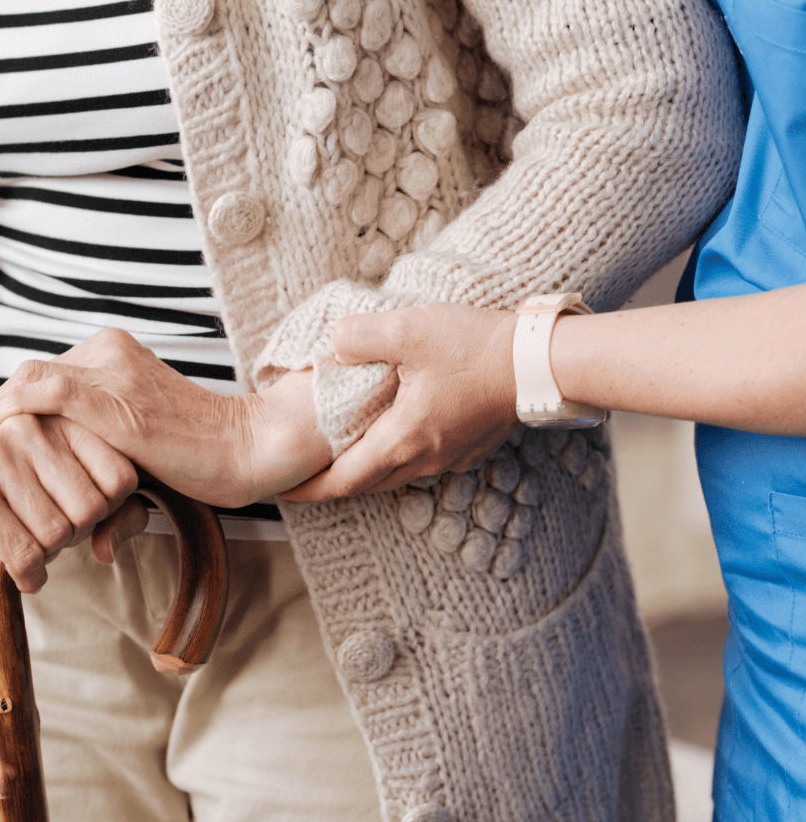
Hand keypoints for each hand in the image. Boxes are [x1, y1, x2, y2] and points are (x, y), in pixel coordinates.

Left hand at [0, 329, 332, 505]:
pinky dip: (3, 418)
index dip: (3, 415)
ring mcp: (110, 370)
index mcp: (114, 355)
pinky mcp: (113, 398)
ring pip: (25, 386)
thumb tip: (98, 542)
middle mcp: (108, 352)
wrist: (251, 448)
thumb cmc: (208, 461)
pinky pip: (41, 394)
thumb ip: (110, 476)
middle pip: (27, 381)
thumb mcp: (144, 461)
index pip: (42, 380)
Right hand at [0, 414, 144, 591]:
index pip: (122, 479)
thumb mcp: (75, 501)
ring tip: (26, 538)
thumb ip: (118, 516)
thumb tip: (110, 548)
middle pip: (92, 508)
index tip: (74, 509)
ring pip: (58, 533)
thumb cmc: (17, 504)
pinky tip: (21, 572)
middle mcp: (33, 426)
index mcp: (65, 419)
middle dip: (74, 535)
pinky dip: (28, 574)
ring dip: (48, 555)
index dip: (107, 511)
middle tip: (46, 529)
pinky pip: (25, 553)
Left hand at [281, 303, 518, 500]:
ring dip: (366, 469)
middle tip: (305, 475)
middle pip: (367, 483)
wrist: (538, 360)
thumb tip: (333, 347)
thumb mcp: (407, 330)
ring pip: (395, 474)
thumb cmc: (475, 348)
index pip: (344, 481)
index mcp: (403, 440)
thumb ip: (358, 337)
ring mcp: (450, 456)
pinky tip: (392, 430)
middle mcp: (425, 458)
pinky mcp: (468, 445)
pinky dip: (396, 454)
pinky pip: (421, 460)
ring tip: (341, 453)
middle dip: (333, 483)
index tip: (283, 492)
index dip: (309, 489)